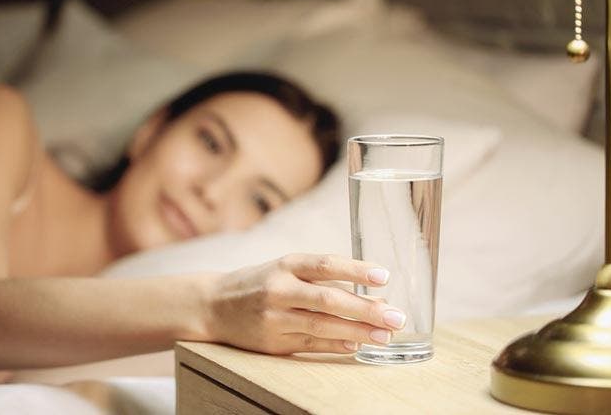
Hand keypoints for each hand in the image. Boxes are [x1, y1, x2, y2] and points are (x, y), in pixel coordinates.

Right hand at [205, 254, 405, 354]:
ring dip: (357, 332)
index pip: (326, 264)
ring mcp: (274, 317)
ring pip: (322, 325)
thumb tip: (372, 293)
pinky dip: (336, 346)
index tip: (384, 277)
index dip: (356, 270)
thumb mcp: (286, 269)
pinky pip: (310, 345)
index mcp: (285, 264)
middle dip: (366, 309)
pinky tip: (357, 346)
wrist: (213, 305)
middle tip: (396, 317)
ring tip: (384, 336)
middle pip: (328, 299)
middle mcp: (279, 289)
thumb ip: (322, 278)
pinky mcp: (272, 342)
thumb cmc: (260, 282)